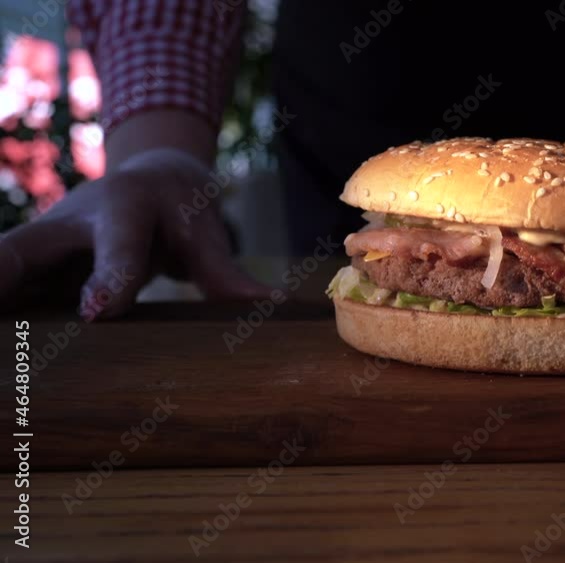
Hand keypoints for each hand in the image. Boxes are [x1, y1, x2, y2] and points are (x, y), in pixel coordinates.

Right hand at [0, 149, 270, 318]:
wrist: (148, 175)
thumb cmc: (179, 206)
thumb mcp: (204, 231)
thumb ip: (223, 271)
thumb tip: (267, 302)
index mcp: (125, 206)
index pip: (119, 244)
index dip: (108, 276)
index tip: (99, 313)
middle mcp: (68, 222)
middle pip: (18, 251)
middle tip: (1, 326)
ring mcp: (40, 247)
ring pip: (3, 270)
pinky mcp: (30, 271)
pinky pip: (6, 292)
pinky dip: (2, 317)